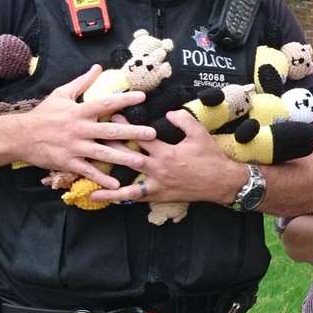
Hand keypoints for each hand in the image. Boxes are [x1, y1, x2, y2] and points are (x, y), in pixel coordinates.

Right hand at [19, 65, 156, 188]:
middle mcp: (79, 129)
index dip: (124, 100)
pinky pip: (88, 171)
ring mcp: (74, 147)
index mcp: (79, 111)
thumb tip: (98, 67)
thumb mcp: (61, 94)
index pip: (105, 103)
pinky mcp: (68, 162)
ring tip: (141, 162)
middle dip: (132, 132)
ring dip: (123, 158)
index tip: (142, 97)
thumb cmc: (43, 114)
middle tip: (152, 134)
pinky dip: (101, 178)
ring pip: (102, 154)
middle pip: (109, 131)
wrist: (20, 136)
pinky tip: (116, 185)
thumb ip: (82, 82)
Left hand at [92, 108, 243, 204]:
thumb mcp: (199, 133)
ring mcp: (157, 185)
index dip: (125, 126)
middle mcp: (158, 169)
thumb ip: (182, 121)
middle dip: (109, 147)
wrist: (223, 182)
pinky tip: (107, 199)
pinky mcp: (160, 196)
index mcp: (166, 152)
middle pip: (127, 158)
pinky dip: (121, 198)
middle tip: (92, 139)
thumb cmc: (211, 157)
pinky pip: (137, 198)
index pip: (140, 136)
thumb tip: (168, 113)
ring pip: (128, 185)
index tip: (111, 116)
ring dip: (108, 185)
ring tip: (89, 184)